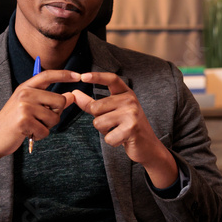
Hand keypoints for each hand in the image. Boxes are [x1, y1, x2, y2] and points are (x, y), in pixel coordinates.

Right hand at [0, 69, 79, 186]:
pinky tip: (28, 134)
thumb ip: (50, 101)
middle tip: (40, 120)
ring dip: (47, 127)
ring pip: (55, 118)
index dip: (64, 74)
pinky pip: (46, 131)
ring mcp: (24, 106)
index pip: (47, 75)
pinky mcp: (24, 121)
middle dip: (56, 114)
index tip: (78, 75)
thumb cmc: (13, 122)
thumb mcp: (30, 107)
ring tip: (32, 126)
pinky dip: (40, 135)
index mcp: (26, 87)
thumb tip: (72, 96)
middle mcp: (25, 93)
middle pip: (60, 101)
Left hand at [72, 72, 177, 188]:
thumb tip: (74, 93)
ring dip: (104, 131)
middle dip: (98, 119)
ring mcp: (132, 113)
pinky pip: (107, 137)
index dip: (96, 77)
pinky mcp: (132, 128)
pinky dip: (112, 141)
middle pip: (95, 108)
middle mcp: (130, 100)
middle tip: (113, 124)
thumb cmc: (126, 127)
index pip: (111, 79)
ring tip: (118, 130)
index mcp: (125, 93)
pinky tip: (122, 139)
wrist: (147, 145)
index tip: (82, 76)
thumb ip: (92, 103)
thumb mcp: (111, 111)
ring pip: (98, 123)